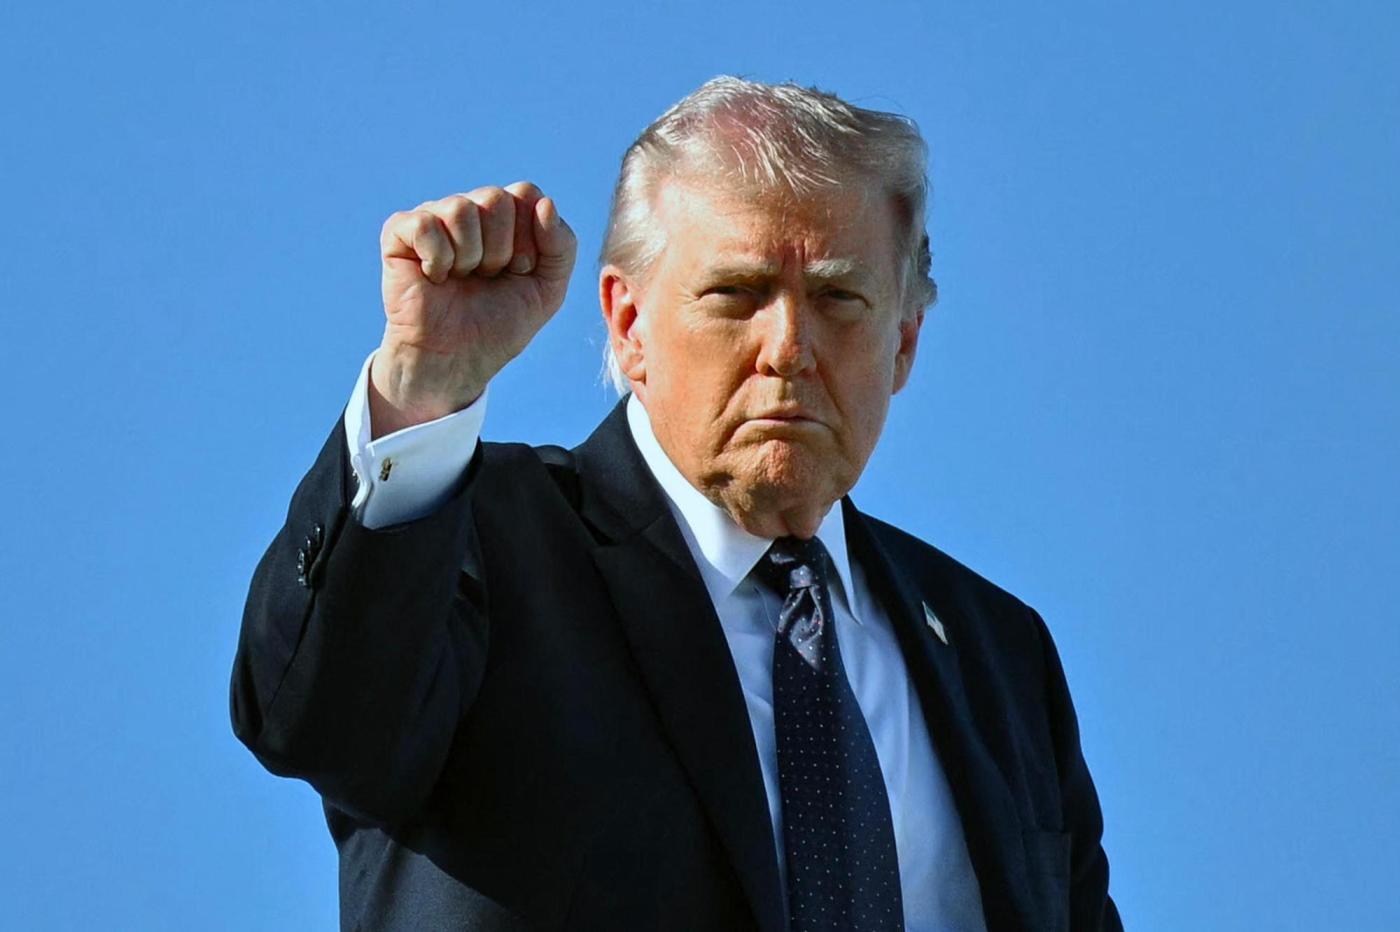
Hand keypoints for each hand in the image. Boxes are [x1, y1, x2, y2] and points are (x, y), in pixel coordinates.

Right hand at [370, 182, 576, 436]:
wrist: (457, 360)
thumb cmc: (499, 324)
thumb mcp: (548, 290)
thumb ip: (562, 245)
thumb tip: (545, 203)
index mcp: (505, 217)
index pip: (526, 193)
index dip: (529, 238)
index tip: (519, 271)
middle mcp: (470, 210)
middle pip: (495, 198)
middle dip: (500, 250)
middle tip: (488, 277)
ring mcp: (434, 217)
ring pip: (461, 209)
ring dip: (469, 257)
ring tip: (462, 279)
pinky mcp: (399, 233)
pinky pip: (425, 224)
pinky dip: (438, 259)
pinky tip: (435, 277)